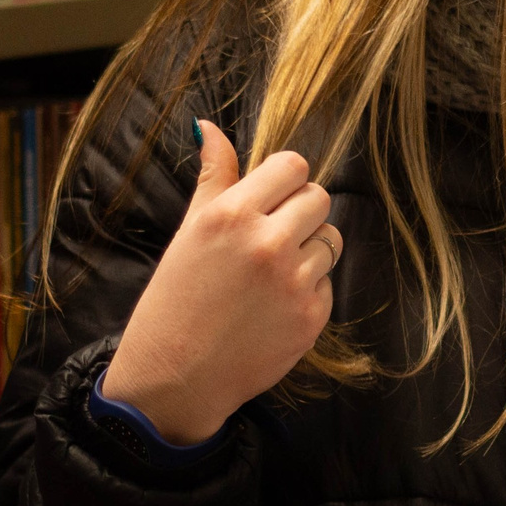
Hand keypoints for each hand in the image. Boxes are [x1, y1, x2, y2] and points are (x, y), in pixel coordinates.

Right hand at [99, 121, 340, 444]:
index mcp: (232, 214)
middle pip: (319, 198)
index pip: (293, 165)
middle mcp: (267, 243)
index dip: (285, 181)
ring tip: (270, 274)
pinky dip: (308, 289)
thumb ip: (214, 178)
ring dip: (308, 250)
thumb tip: (211, 127)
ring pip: (330, 240)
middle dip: (300, 212)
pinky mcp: (312, 317)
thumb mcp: (188, 232)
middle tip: (271, 237)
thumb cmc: (175, 301)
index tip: (271, 199)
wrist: (176, 378)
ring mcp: (294, 282)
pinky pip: (328, 282)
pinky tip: (273, 306)